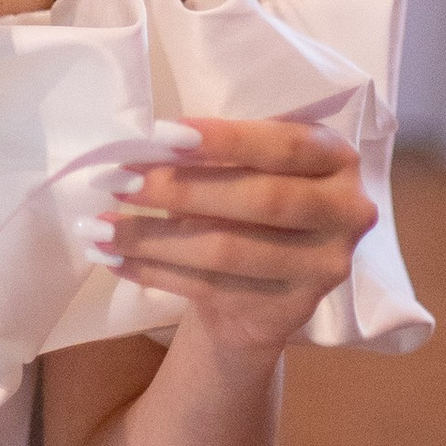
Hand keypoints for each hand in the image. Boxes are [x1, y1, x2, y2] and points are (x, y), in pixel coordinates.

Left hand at [90, 116, 375, 361]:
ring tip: (99, 227)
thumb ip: (214, 154)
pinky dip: (154, 273)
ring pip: (228, 251)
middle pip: (261, 201)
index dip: (225, 140)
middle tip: (117, 181)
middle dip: (180, 189)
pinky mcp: (291, 311)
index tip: (161, 133)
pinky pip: (211, 289)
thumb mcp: (246, 166)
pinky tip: (114, 259)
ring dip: (154, 238)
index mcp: (338, 158)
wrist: (262, 285)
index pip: (285, 145)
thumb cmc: (247, 202)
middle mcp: (347, 213)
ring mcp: (324, 269)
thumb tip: (144, 146)